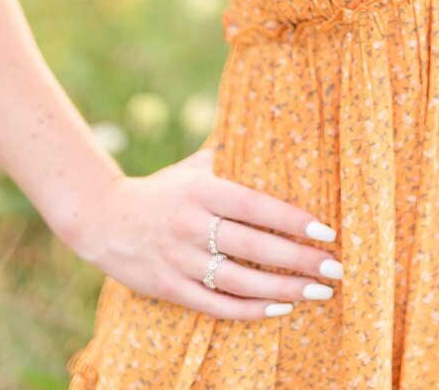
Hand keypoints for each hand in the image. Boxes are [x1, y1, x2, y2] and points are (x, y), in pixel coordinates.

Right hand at [66, 145, 340, 319]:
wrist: (104, 219)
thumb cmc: (161, 189)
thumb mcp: (192, 167)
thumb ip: (227, 155)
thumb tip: (270, 126)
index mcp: (202, 190)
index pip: (256, 206)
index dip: (292, 220)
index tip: (326, 231)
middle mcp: (192, 225)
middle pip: (255, 247)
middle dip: (299, 260)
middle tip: (334, 270)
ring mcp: (180, 259)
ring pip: (240, 281)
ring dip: (283, 290)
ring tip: (317, 292)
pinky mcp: (170, 288)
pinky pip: (216, 305)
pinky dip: (250, 310)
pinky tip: (280, 309)